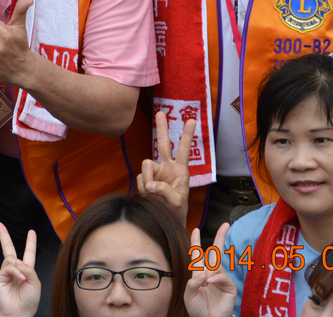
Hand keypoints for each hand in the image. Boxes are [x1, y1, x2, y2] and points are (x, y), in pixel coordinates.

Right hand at [0, 222, 39, 316]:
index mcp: (26, 270)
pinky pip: (7, 267)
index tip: (31, 231)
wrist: (19, 314)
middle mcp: (15, 269)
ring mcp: (6, 273)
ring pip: (11, 259)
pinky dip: (15, 271)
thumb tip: (17, 260)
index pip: (28, 252)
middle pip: (9, 248)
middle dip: (3, 235)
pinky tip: (20, 278)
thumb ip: (29, 269)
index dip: (30, 242)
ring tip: (23, 279)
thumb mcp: (35, 283)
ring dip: (19, 267)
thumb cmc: (29, 301)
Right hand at [137, 112, 192, 226]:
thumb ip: (164, 191)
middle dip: (161, 127)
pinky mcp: (146, 180)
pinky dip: (144, 188)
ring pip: (146, 166)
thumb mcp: (177, 202)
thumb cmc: (177, 211)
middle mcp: (167, 168)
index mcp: (181, 171)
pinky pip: (141, 179)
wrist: (165, 221)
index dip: (187, 135)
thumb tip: (149, 183)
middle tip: (160, 112)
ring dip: (148, 180)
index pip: (184, 149)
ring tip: (155, 195)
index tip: (191, 120)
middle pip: (162, 143)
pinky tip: (149, 197)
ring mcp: (155, 173)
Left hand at [183, 224, 236, 316]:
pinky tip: (210, 283)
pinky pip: (223, 277)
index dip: (196, 242)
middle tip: (225, 224)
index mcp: (199, 273)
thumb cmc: (197, 308)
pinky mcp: (229, 287)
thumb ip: (192, 284)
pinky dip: (216, 279)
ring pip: (217, 266)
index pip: (197, 255)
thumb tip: (202, 275)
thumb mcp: (188, 295)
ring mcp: (221, 279)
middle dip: (220, 237)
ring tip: (205, 283)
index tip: (195, 229)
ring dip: (210, 272)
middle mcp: (211, 273)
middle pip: (216, 252)